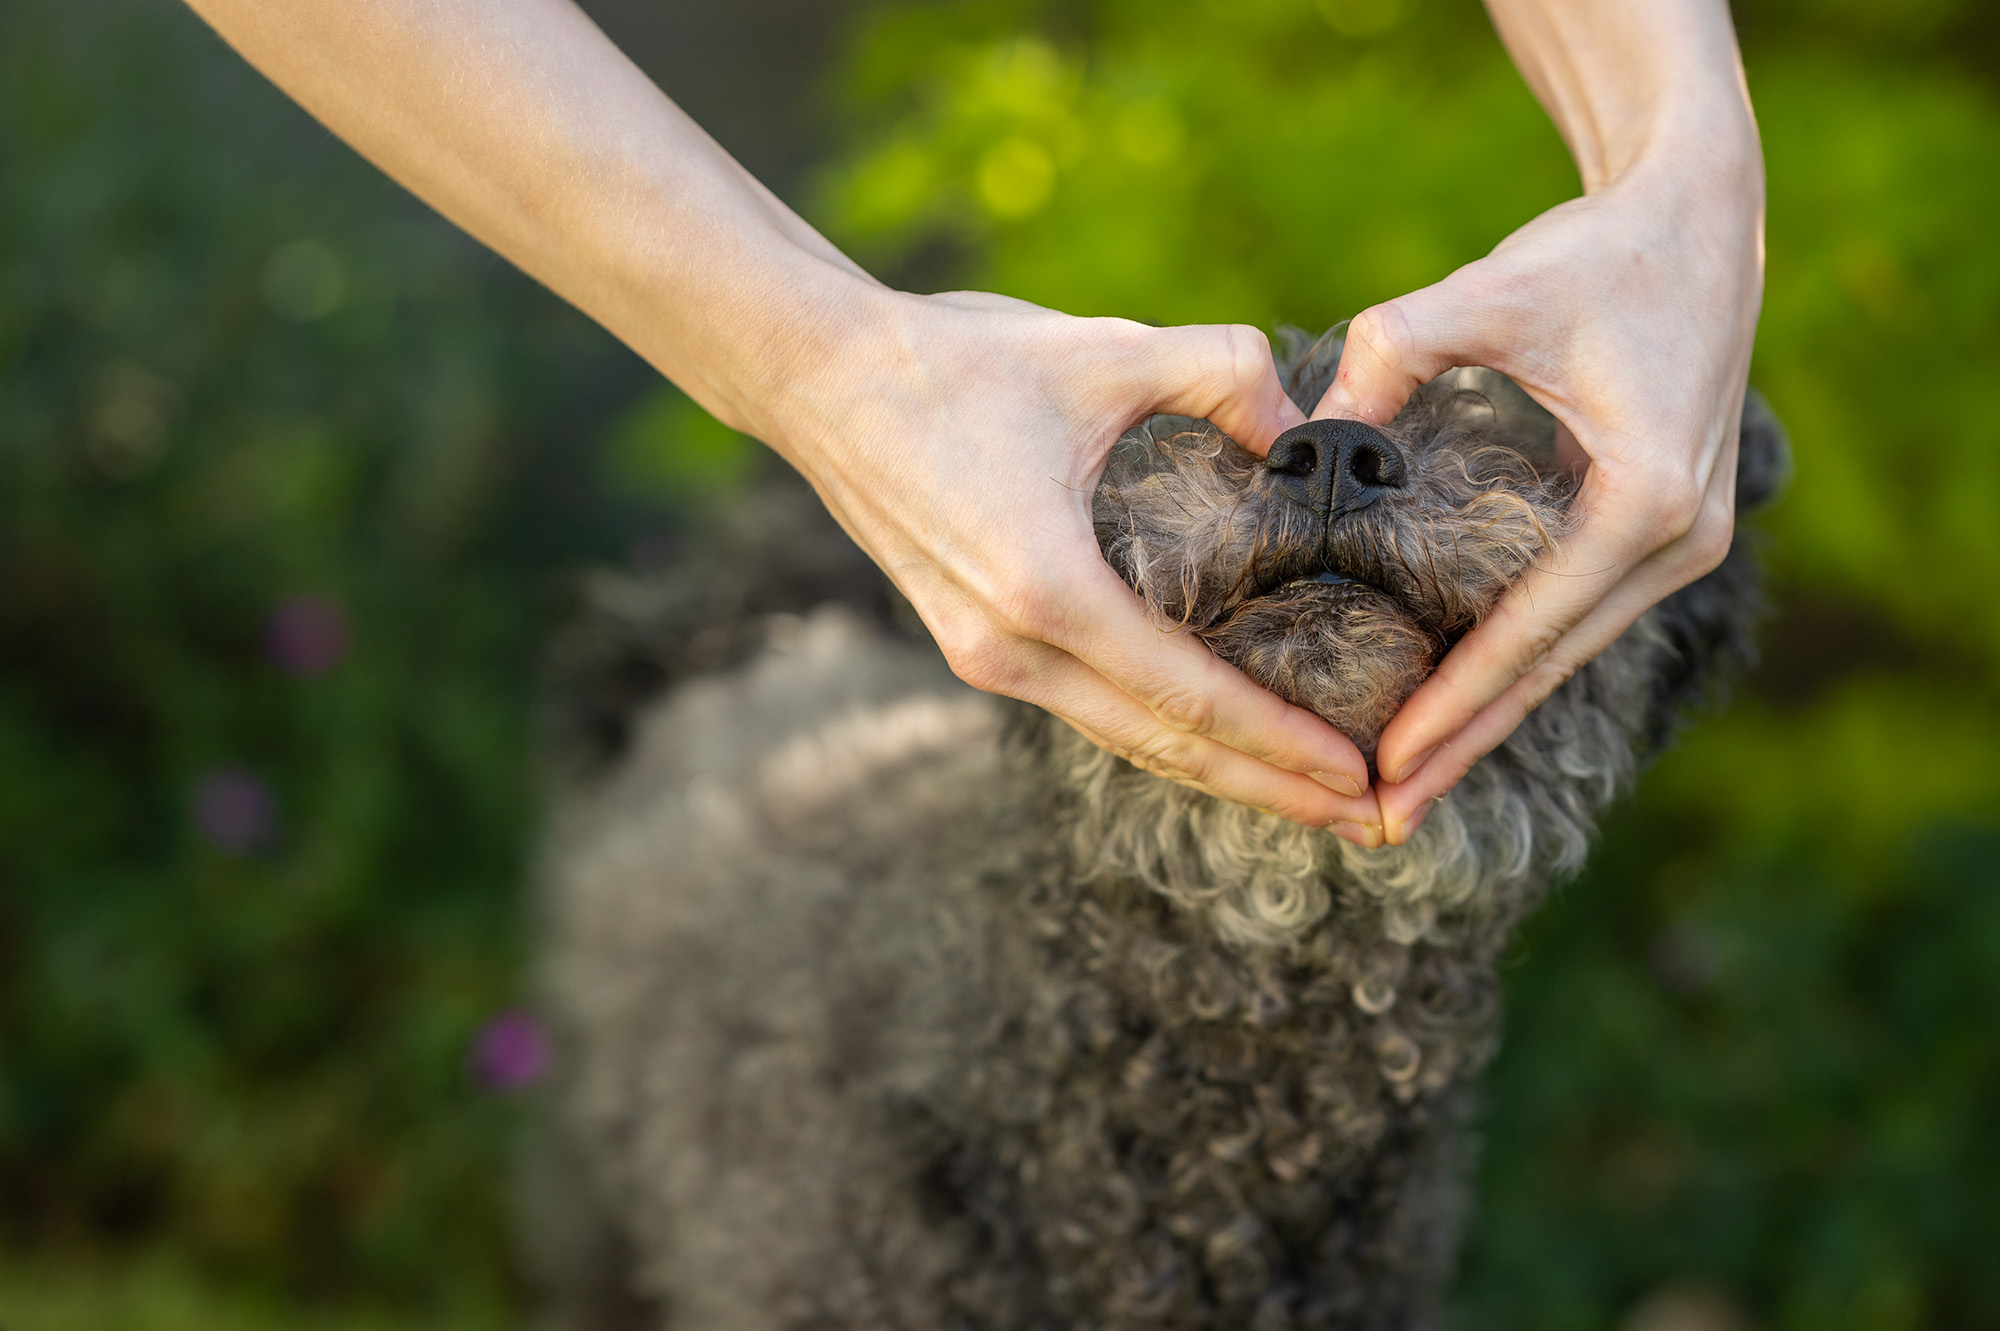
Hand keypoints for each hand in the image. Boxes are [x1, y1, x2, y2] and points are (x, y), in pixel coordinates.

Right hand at [766, 287, 1388, 839]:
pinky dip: (1163, 732)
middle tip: (1369, 821)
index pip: (1190, 697)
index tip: (1359, 776)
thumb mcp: (1103, 349)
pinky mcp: (972, 641)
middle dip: (1272, 790)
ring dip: (1220, 772)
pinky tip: (1215, 737)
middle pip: (1165, 747)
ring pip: (1125, 737)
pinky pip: (1089, 706)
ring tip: (1308, 798)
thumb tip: (1309, 424)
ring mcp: (984, 655)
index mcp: (1048, 589)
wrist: (818, 378)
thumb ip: (1223, 373)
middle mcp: (1011, 648)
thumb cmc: (952, 361)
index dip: (1281, 745)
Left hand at [1317, 113, 1763, 843]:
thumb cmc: (1594, 251)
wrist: (1700, 212)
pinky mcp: (1666, 533)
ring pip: (1566, 657)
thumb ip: (1391, 351)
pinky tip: (1454, 715)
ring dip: (1486, 723)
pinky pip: (1576, 620)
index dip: (1450, 703)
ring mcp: (1685, 543)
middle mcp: (1681, 538)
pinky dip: (1514, 669)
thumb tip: (1303, 434)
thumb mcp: (1487, 293)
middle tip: (1376, 819)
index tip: (1381, 766)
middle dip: (1461, 746)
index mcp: (1645, 496)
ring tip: (1406, 791)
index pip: (1529, 628)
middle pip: (1550, 669)